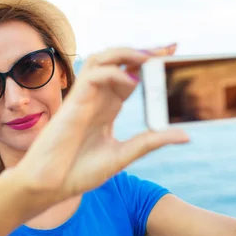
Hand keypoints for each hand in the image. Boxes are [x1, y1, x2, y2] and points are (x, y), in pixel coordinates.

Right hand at [15, 44, 189, 203]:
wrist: (50, 185)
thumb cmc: (78, 171)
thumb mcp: (123, 155)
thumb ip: (151, 141)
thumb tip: (186, 135)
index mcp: (108, 108)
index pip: (131, 75)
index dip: (149, 64)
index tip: (174, 56)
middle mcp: (97, 98)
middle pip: (118, 61)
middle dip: (143, 52)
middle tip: (170, 50)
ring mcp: (85, 98)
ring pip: (101, 59)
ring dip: (125, 54)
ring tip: (149, 58)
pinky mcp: (73, 103)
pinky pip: (92, 76)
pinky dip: (112, 72)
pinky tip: (130, 81)